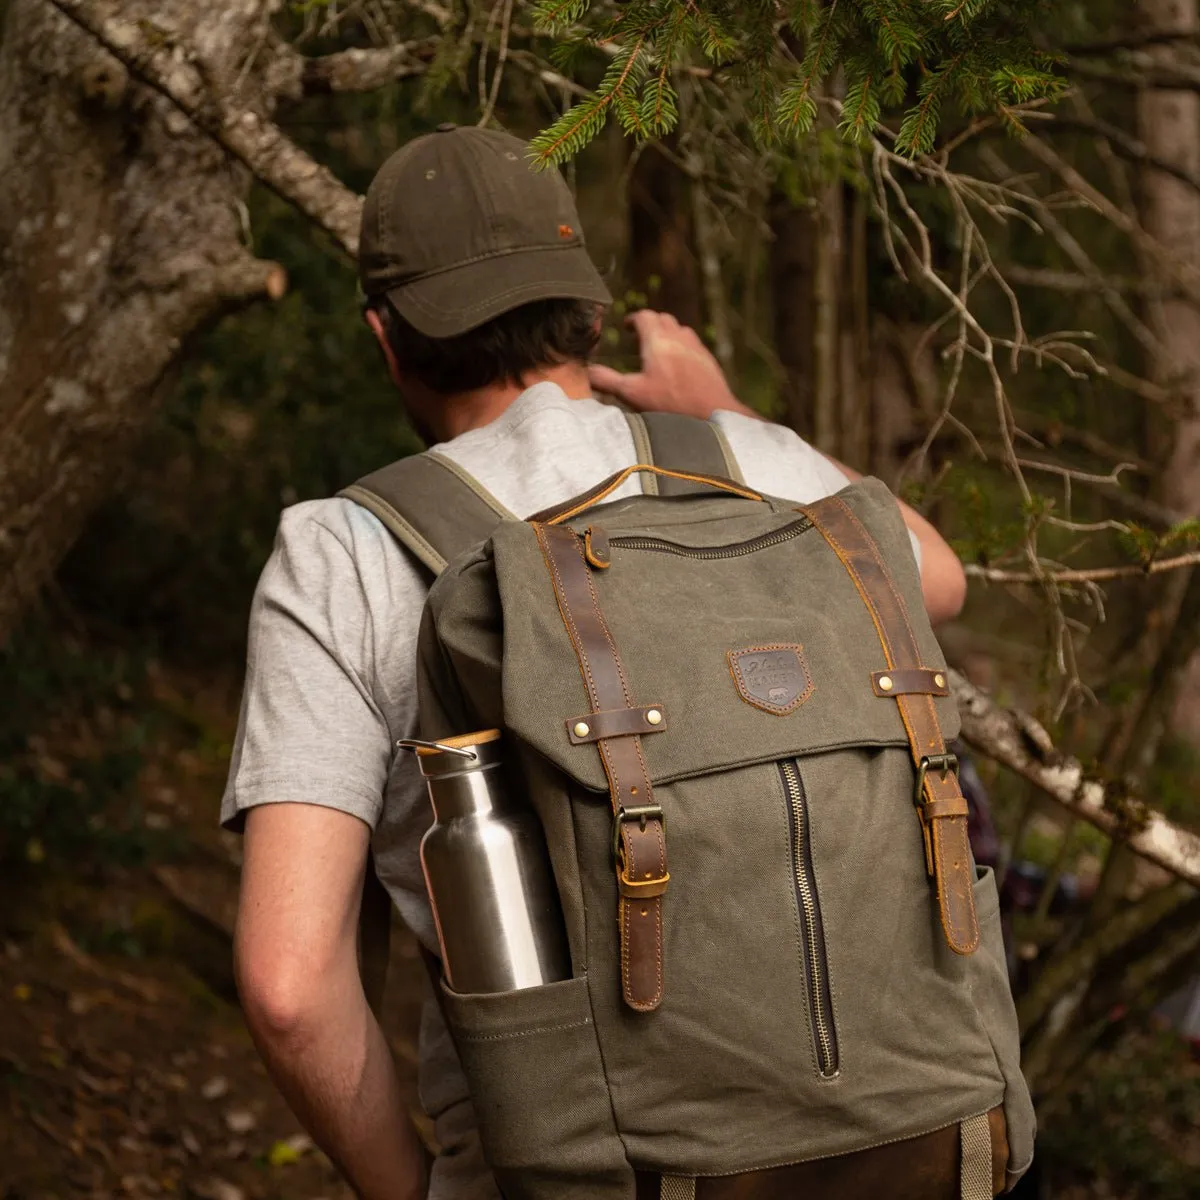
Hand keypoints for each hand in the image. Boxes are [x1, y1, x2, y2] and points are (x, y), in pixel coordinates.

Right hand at [589, 309, 754, 419]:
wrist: (712, 414)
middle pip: (663, 319)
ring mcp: (696, 347)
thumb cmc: (670, 404)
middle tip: (639, 337)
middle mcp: (678, 337)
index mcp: (657, 340)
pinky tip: (678, 366)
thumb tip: (586, 372)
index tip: (627, 326)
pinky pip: (692, 344)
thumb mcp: (632, 393)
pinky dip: (681, 346)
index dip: (633, 319)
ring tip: (658, 350)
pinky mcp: (708, 359)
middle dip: (650, 324)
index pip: (644, 316)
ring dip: (667, 334)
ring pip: (680, 329)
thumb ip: (607, 381)